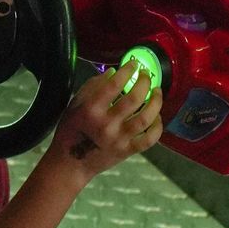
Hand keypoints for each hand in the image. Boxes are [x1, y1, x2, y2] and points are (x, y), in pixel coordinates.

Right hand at [49, 60, 163, 182]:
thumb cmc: (71, 130)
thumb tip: (114, 72)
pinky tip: (157, 116)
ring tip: (157, 91)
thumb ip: (92, 87)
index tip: (133, 64)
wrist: (71, 164)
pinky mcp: (127, 151)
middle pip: (133, 99)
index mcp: (91, 109)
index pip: (113, 85)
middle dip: (144, 83)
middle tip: (147, 76)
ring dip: (155, 102)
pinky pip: (149, 139)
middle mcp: (107, 124)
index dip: (127, 71)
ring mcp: (119, 139)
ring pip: (145, 118)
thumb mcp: (75, 104)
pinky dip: (157, 127)